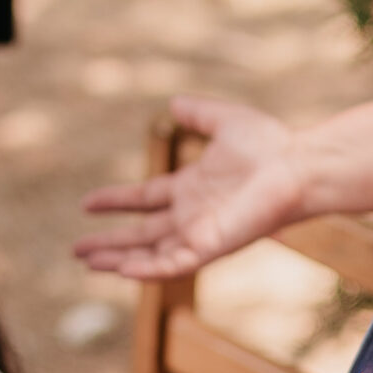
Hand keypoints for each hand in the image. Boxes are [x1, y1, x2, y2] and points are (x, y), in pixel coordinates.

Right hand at [75, 96, 310, 278]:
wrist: (295, 165)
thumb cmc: (269, 144)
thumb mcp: (224, 120)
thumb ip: (198, 114)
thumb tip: (174, 103)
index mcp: (191, 189)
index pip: (144, 200)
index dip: (115, 201)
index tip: (86, 204)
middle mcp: (192, 215)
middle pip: (141, 234)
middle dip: (109, 242)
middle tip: (76, 249)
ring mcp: (200, 234)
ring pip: (151, 254)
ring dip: (119, 260)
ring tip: (88, 262)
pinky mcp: (210, 247)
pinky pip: (173, 264)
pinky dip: (148, 270)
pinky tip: (121, 270)